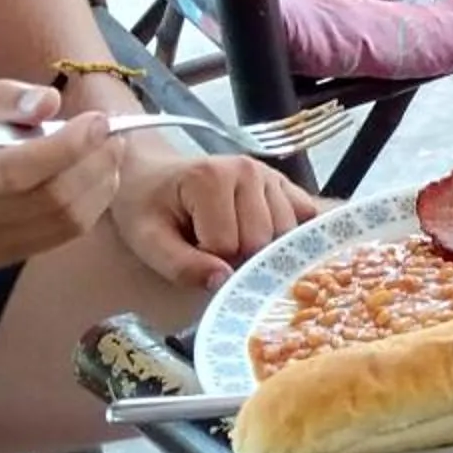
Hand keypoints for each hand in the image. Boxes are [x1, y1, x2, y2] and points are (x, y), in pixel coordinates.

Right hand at [0, 79, 125, 270]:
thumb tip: (50, 103)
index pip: (10, 172)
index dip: (66, 148)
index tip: (97, 120)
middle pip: (46, 202)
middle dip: (93, 166)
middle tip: (112, 132)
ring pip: (58, 227)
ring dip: (98, 189)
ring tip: (107, 152)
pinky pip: (50, 240)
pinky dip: (82, 209)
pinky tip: (87, 178)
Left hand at [109, 145, 320, 291]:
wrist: (151, 175)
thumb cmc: (147, 207)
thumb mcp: (147, 240)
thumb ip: (181, 265)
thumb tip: (224, 282)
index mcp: (211, 178)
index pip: (226, 245)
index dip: (206, 260)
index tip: (188, 249)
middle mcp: (248, 170)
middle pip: (260, 241)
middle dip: (236, 256)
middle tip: (209, 247)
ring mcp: (270, 175)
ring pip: (285, 234)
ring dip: (261, 248)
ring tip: (232, 237)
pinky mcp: (285, 183)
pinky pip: (305, 218)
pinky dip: (288, 236)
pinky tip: (264, 238)